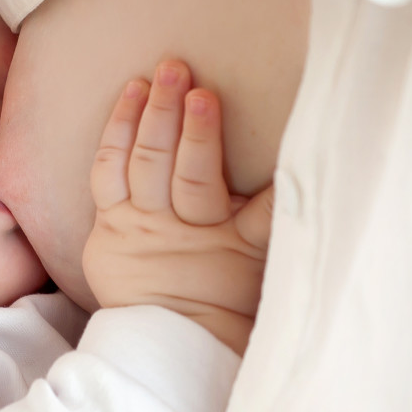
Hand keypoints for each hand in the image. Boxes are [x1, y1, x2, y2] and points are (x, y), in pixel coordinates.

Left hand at [82, 60, 271, 354]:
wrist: (168, 333)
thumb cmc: (223, 290)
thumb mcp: (260, 260)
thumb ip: (276, 216)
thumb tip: (304, 165)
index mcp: (233, 243)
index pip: (259, 207)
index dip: (257, 173)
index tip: (257, 125)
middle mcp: (186, 231)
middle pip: (188, 174)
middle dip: (188, 125)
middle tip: (187, 79)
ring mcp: (142, 225)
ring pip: (143, 165)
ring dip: (149, 116)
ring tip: (155, 78)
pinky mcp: (110, 222)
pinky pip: (107, 170)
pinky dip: (116, 131)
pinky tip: (130, 95)